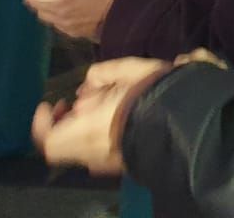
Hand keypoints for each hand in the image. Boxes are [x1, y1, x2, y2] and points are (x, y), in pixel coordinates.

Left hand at [32, 57, 168, 175]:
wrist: (190, 122)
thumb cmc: (156, 93)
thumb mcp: (130, 70)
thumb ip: (101, 73)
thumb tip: (85, 86)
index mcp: (89, 130)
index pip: (48, 139)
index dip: (43, 122)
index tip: (52, 102)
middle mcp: (93, 152)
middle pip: (63, 143)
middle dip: (66, 120)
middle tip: (79, 101)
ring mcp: (108, 162)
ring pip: (79, 148)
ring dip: (81, 127)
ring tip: (103, 105)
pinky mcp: (122, 164)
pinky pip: (97, 152)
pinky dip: (96, 136)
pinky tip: (116, 118)